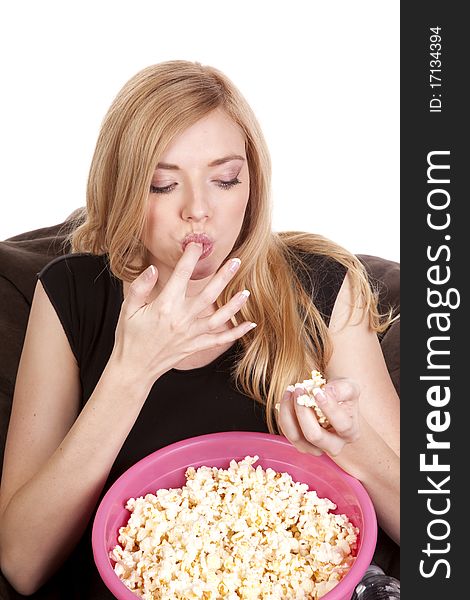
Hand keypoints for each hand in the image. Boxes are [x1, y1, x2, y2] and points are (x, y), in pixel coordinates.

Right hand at [111, 243, 254, 382]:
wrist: (133, 368)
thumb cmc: (129, 336)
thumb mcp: (128, 308)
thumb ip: (140, 287)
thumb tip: (152, 268)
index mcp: (164, 306)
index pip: (181, 275)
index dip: (190, 257)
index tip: (197, 244)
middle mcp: (181, 319)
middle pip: (208, 294)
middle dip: (224, 276)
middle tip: (237, 261)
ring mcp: (190, 334)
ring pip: (218, 317)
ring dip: (234, 305)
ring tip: (247, 292)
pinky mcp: (195, 346)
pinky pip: (219, 340)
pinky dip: (236, 333)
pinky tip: (250, 325)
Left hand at [278, 379, 359, 456]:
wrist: (333, 401)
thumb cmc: (342, 394)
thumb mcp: (348, 387)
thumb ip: (341, 389)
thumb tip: (326, 392)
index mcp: (351, 433)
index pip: (342, 426)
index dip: (329, 408)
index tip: (317, 391)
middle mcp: (334, 446)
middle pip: (314, 435)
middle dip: (303, 411)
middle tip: (299, 389)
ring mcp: (316, 448)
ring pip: (296, 436)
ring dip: (289, 411)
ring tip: (292, 391)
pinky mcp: (301, 444)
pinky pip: (287, 431)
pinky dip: (285, 413)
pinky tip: (288, 396)